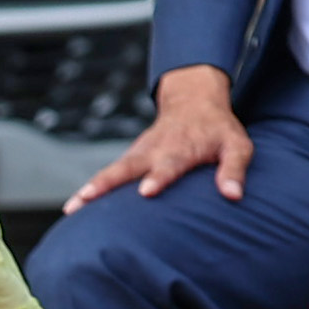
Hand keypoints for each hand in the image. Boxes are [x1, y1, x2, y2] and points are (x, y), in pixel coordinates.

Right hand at [70, 66, 254, 212]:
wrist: (194, 100)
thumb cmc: (219, 129)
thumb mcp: (237, 144)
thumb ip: (235, 168)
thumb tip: (233, 196)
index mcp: (182, 149)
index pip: (169, 164)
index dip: (158, 177)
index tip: (146, 191)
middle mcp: (155, 151)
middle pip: (128, 167)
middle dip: (108, 183)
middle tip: (88, 198)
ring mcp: (139, 154)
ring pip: (112, 171)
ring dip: (91, 188)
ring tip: (71, 208)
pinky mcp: (131, 158)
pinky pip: (109, 175)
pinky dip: (91, 189)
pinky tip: (74, 209)